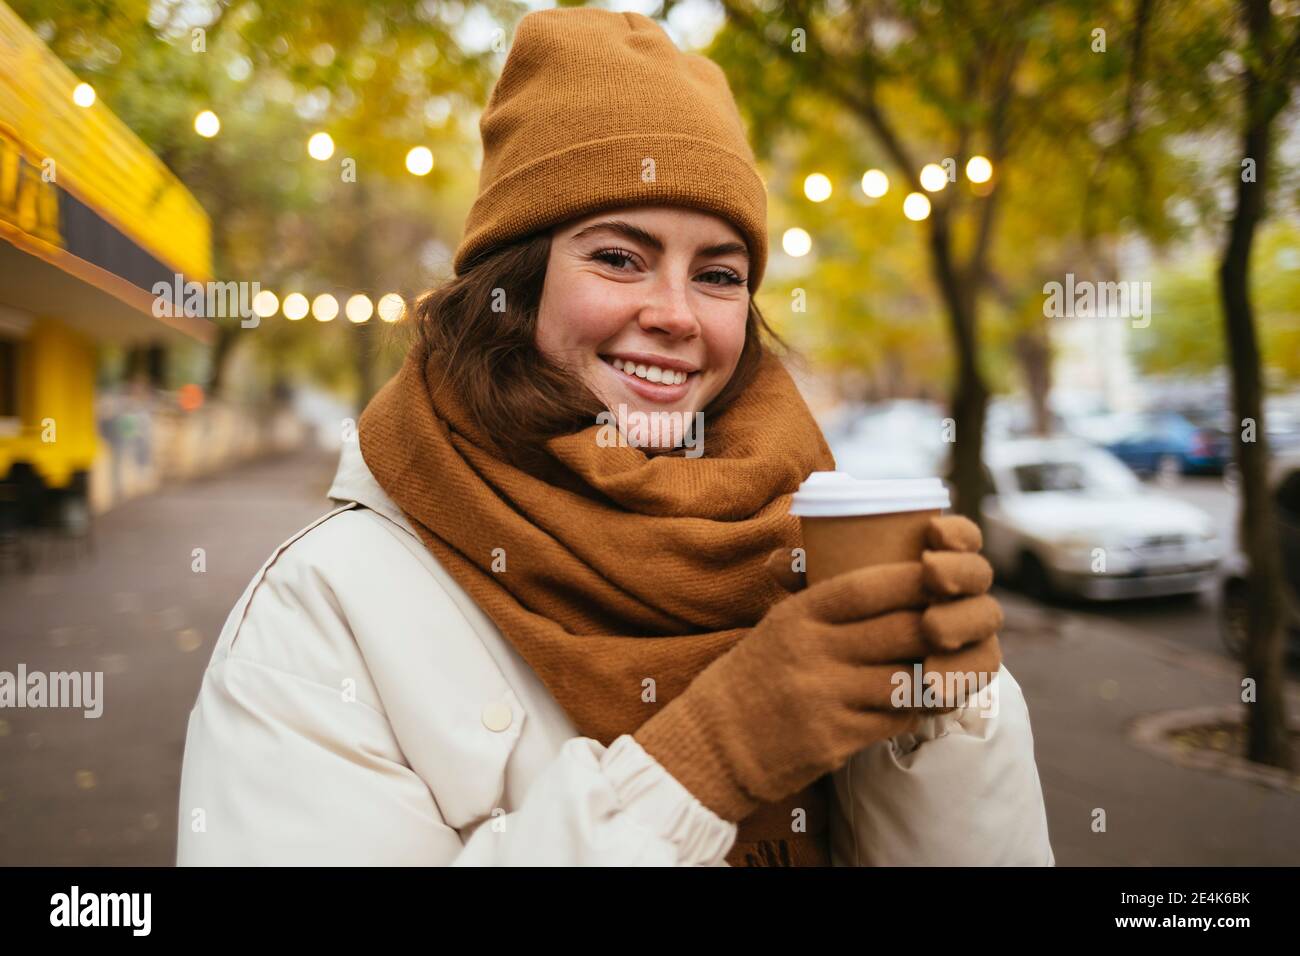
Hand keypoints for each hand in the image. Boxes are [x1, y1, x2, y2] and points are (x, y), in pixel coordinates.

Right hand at [633, 516, 1001, 822]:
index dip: (910, 579)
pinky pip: (896, 719)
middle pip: (900, 631)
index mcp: (798, 617)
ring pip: (908, 678)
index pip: (864, 588)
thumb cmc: (755, 675)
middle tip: (962, 618)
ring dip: (938, 671)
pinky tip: (925, 699)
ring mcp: (825, 699)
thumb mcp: (779, 624)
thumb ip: (825, 601)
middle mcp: (812, 653)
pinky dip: (918, 708)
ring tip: (953, 661)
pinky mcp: (836, 740)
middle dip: (940, 623)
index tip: (940, 572)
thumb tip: (886, 570)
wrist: (716, 742)